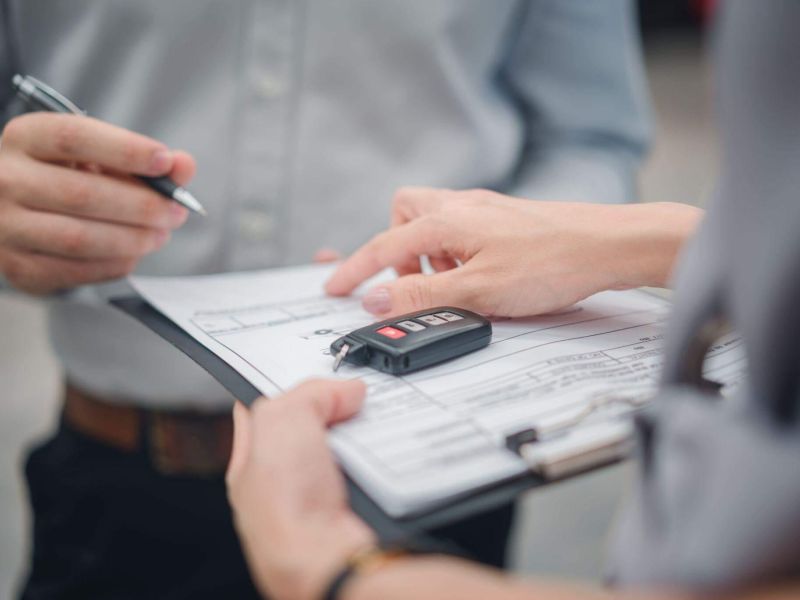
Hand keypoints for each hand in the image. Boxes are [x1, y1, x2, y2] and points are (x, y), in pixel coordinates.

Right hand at [0, 113, 194, 294]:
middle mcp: (6, 179)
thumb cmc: (66, 176)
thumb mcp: (98, 155)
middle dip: (141, 205)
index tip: (164, 161)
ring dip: (132, 239)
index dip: (125, 150)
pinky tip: (134, 253)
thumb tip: (183, 166)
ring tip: (160, 234)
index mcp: (26, 137)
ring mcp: (6, 226)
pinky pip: (75, 270)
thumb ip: (142, 158)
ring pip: (78, 237)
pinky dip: (114, 263)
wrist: (15, 211)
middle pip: (82, 193)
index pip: (74, 138)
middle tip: (175, 211)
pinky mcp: (18, 267)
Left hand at [227, 379, 375, 599]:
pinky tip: (390, 452)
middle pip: (315, 426)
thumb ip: (310, 393)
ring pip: (352, 447)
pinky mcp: (363, 506)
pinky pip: (381, 468)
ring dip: (366, 433)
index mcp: (254, 463)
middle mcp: (288, 484)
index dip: (286, 385)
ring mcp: (327, 498)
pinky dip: (390, 456)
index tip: (311, 369)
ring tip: (375, 422)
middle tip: (351, 395)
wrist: (331, 561)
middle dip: (334, 408)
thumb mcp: (282, 420)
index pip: (265, 411)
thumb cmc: (287, 507)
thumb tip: (349, 392)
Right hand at [326, 187, 700, 317]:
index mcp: (445, 220)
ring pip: (434, 225)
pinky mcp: (503, 221)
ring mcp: (484, 211)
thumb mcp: (477, 292)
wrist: (608, 245)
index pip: (384, 247)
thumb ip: (421, 297)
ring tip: (458, 290)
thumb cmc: (550, 264)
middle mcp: (461, 207)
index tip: (334, 288)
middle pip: (404, 215)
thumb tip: (375, 299)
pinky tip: (483, 281)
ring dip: (432, 258)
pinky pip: (462, 234)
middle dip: (397, 250)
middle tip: (415, 285)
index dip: (355, 270)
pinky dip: (458, 257)